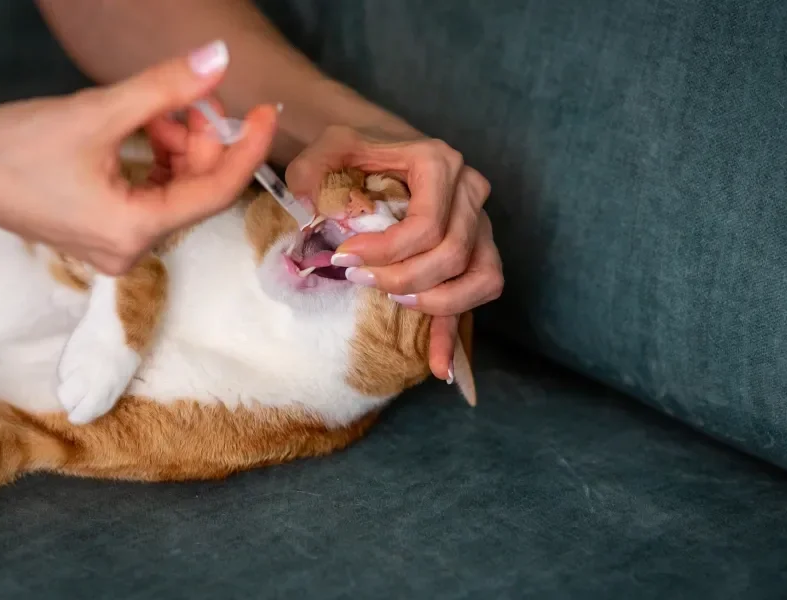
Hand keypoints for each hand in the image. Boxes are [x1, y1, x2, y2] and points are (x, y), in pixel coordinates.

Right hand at [0, 40, 277, 274]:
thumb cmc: (17, 147)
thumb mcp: (97, 112)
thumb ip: (164, 88)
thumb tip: (219, 59)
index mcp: (136, 231)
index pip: (215, 192)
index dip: (247, 149)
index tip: (265, 111)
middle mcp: (133, 249)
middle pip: (194, 191)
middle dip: (200, 140)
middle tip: (189, 96)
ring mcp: (118, 244)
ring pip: (174, 190)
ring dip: (177, 146)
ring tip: (157, 107)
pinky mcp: (105, 231)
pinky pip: (151, 194)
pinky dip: (157, 160)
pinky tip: (146, 127)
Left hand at [285, 126, 503, 380]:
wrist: (378, 149)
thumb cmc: (356, 151)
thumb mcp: (329, 146)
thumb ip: (310, 169)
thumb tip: (305, 207)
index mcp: (440, 163)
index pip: (427, 225)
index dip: (387, 252)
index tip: (345, 259)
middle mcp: (470, 191)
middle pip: (452, 255)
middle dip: (404, 278)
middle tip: (361, 280)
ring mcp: (480, 225)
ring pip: (481, 277)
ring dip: (438, 302)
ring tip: (395, 303)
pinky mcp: (477, 253)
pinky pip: (480, 296)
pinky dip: (457, 334)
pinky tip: (439, 368)